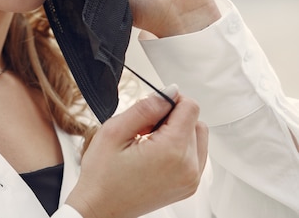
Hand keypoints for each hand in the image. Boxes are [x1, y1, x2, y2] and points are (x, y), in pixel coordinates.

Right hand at [66, 88, 208, 217]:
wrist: (100, 208)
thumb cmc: (102, 176)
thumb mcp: (114, 131)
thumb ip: (145, 108)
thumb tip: (168, 92)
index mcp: (172, 152)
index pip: (191, 108)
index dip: (170, 100)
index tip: (151, 108)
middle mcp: (188, 168)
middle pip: (195, 121)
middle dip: (172, 117)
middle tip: (144, 128)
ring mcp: (191, 180)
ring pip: (198, 137)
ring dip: (178, 131)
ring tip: (149, 141)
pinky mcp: (188, 186)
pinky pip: (196, 155)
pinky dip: (180, 147)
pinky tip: (156, 152)